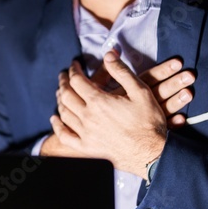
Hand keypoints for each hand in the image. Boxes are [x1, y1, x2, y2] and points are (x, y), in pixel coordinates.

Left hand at [51, 50, 167, 175]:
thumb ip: (121, 72)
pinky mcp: (87, 148)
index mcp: (99, 101)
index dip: (73, 70)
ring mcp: (85, 134)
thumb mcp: (140, 91)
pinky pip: (65, 136)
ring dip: (60, 100)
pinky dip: (57, 126)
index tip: (75, 65)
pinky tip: (55, 119)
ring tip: (61, 92)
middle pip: (66, 95)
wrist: (152, 153)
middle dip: (63, 82)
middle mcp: (88, 117)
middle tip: (64, 76)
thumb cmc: (149, 121)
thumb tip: (108, 55)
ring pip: (64, 113)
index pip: (77, 80)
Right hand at [89, 54, 194, 126]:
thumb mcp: (96, 91)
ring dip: (175, 102)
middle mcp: (133, 106)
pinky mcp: (140, 134)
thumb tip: (112, 51)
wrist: (89, 141)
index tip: (178, 63)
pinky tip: (182, 119)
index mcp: (124, 93)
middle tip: (191, 76)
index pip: (146, 78)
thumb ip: (106, 72)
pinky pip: (159, 130)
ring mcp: (138, 121)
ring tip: (190, 93)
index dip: (162, 70)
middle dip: (174, 83)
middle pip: (156, 93)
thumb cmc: (92, 113)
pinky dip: (171, 124)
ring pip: (160, 111)